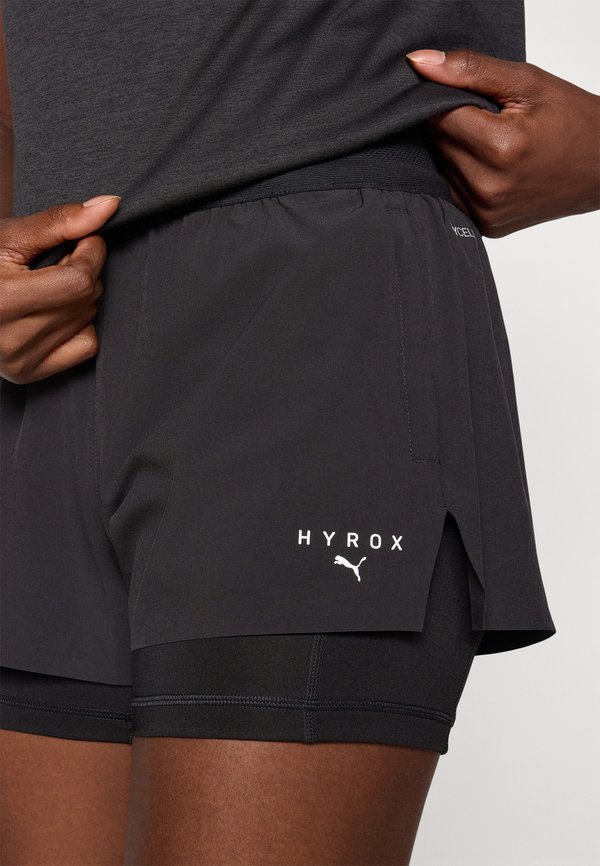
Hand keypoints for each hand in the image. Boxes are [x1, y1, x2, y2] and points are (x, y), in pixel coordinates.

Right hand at [0, 195, 120, 383]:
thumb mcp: (9, 238)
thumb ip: (59, 222)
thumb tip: (109, 206)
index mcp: (1, 301)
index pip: (78, 280)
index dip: (91, 252)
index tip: (84, 240)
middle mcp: (9, 338)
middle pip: (85, 299)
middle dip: (83, 272)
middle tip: (56, 262)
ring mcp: (18, 360)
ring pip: (88, 320)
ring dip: (79, 297)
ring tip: (47, 285)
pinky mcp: (27, 373)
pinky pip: (85, 347)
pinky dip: (80, 325)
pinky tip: (56, 311)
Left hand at [406, 49, 599, 236]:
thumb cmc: (572, 121)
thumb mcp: (527, 83)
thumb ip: (470, 70)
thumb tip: (419, 63)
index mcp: (501, 147)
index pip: (437, 117)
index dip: (447, 100)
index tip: (470, 97)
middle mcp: (489, 187)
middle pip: (438, 145)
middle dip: (453, 126)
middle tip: (488, 119)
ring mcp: (486, 211)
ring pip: (441, 169)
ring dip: (456, 152)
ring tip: (492, 143)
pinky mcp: (485, 226)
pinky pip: (453, 193)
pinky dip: (462, 176)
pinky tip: (488, 166)